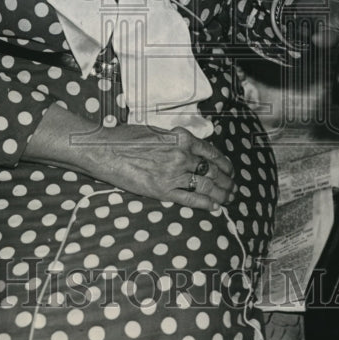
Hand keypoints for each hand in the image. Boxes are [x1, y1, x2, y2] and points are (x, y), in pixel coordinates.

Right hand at [99, 124, 235, 211]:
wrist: (105, 150)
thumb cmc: (126, 138)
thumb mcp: (156, 131)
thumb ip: (174, 141)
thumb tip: (188, 149)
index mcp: (181, 138)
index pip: (211, 152)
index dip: (224, 163)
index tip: (229, 169)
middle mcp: (181, 155)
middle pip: (212, 171)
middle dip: (227, 181)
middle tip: (233, 188)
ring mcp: (173, 174)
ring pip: (206, 186)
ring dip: (221, 194)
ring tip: (228, 199)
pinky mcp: (162, 191)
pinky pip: (190, 199)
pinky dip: (205, 204)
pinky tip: (214, 208)